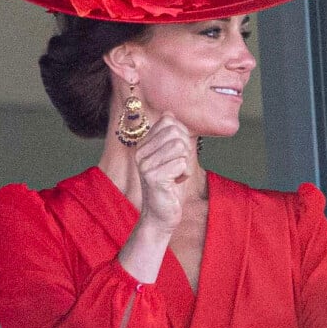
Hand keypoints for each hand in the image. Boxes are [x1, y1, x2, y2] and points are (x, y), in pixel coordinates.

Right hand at [134, 113, 194, 231]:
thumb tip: (169, 113)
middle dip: (185, 149)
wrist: (161, 215)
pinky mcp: (153, 177)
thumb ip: (172, 136)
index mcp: (144, 143)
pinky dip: (184, 173)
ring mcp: (145, 164)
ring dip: (186, 163)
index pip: (169, 120)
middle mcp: (140, 151)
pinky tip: (175, 182)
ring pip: (180, 146)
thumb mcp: (173, 155)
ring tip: (177, 174)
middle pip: (175, 131)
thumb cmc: (170, 185)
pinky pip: (180, 163)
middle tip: (179, 165)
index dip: (182, 134)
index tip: (178, 153)